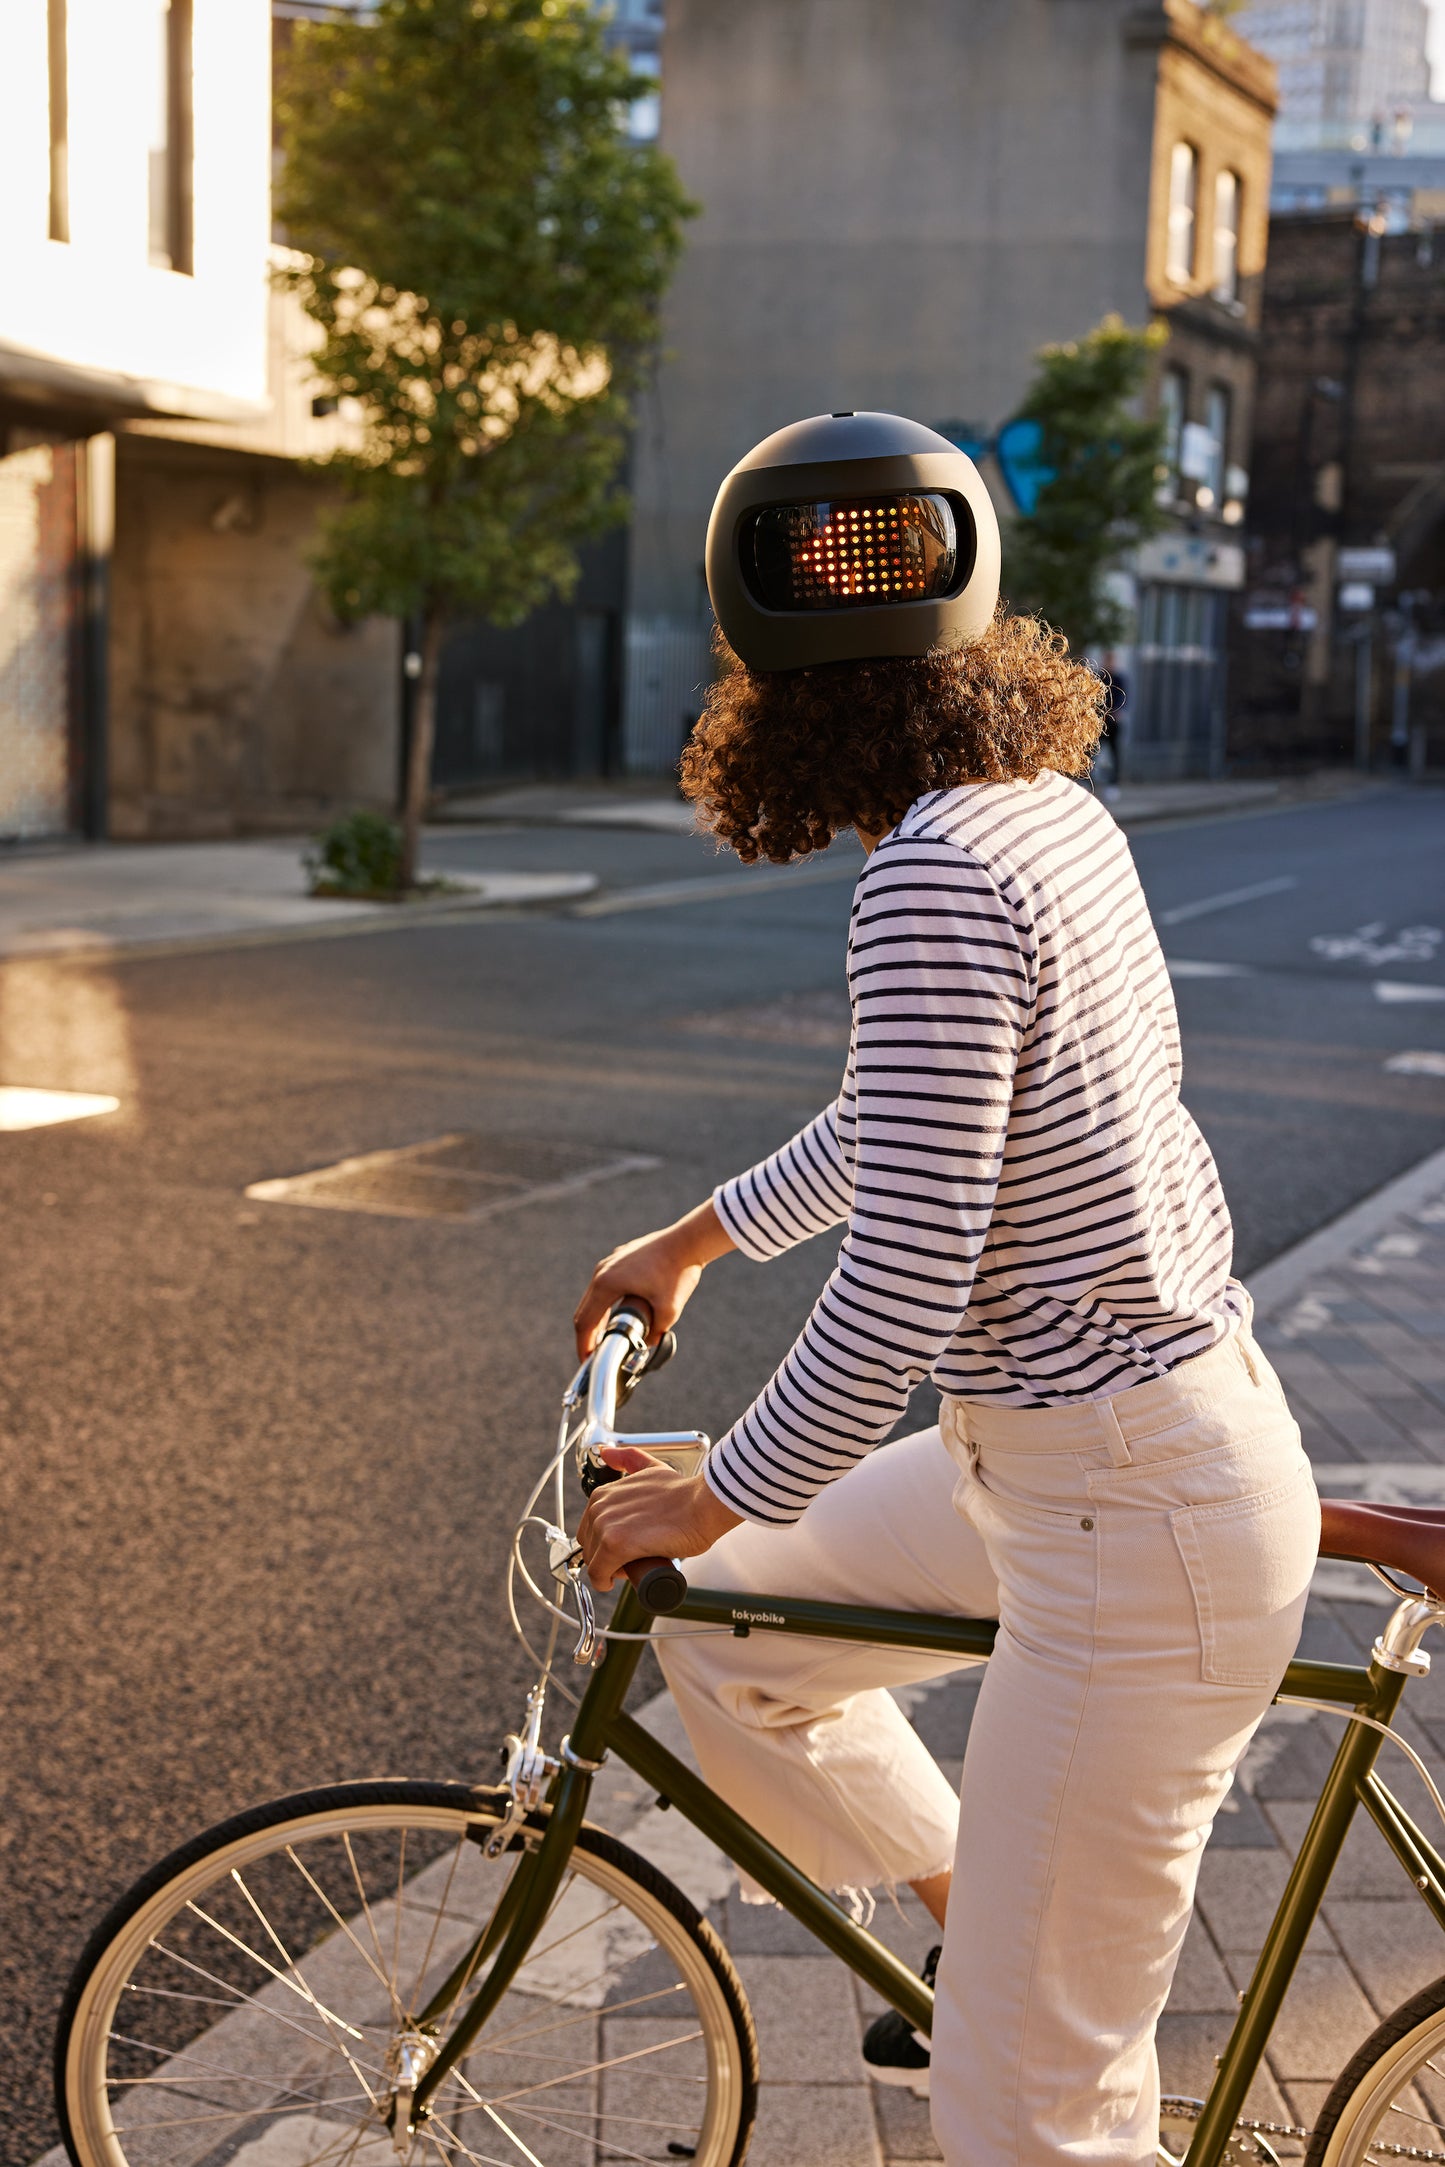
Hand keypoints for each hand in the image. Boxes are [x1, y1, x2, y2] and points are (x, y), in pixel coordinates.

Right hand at [573, 1199, 736, 1357]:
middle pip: (585, 1311)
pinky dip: (604, 1304)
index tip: (586, 1362)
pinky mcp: (619, 1258)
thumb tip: (649, 1345)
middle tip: (593, 1356)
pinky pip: (604, 1285)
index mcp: (607, 1284)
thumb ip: (656, 1333)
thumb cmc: (677, 1272)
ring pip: (593, 1297)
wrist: (688, 1241)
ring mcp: (610, 1263)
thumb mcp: (669, 1311)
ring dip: (596, 1319)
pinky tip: (615, 1314)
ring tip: (603, 1339)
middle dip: (587, 1336)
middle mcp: (602, 1272)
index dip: (583, 1346)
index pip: (586, 1323)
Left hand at [578, 1446, 742, 1590]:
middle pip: (590, 1547)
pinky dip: (606, 1582)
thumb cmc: (682, 1493)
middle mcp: (599, 1508)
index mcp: (602, 1494)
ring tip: (636, 1564)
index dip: (608, 1542)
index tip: (627, 1546)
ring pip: (594, 1562)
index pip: (591, 1530)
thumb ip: (629, 1458)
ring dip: (611, 1569)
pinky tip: (625, 1577)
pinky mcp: (615, 1545)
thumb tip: (608, 1452)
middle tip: (633, 1558)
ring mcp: (606, 1526)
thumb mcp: (650, 1468)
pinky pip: (599, 1575)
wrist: (702, 1506)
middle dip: (606, 1556)